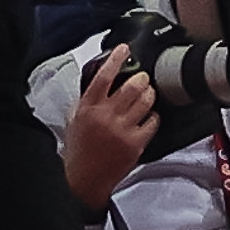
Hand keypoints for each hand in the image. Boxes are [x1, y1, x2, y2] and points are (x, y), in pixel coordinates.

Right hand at [59, 46, 158, 208]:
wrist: (83, 180)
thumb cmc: (79, 151)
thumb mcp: (75, 120)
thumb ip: (87, 101)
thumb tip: (101, 82)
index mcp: (88, 108)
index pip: (103, 76)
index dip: (115, 59)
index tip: (124, 49)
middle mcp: (106, 116)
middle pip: (132, 86)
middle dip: (141, 78)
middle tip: (143, 78)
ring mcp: (122, 130)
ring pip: (146, 101)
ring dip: (150, 94)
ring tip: (148, 94)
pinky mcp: (135, 143)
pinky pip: (153, 121)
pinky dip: (154, 116)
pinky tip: (149, 117)